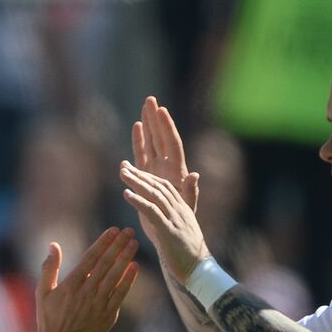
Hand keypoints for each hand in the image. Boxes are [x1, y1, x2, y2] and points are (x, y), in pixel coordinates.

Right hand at [34, 227, 139, 331]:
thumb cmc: (49, 318)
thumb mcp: (43, 292)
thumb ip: (49, 268)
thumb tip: (53, 245)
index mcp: (70, 285)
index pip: (90, 258)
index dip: (103, 243)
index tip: (113, 230)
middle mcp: (86, 292)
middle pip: (106, 264)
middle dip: (118, 246)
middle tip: (129, 231)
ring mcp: (98, 304)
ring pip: (115, 276)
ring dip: (125, 258)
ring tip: (134, 244)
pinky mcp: (107, 315)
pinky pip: (120, 294)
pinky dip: (128, 280)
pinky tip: (134, 267)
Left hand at [120, 161, 209, 283]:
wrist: (199, 270)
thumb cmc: (187, 254)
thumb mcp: (180, 230)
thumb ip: (171, 217)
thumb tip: (163, 211)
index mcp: (183, 209)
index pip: (165, 186)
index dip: (149, 176)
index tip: (133, 170)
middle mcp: (180, 210)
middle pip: (159, 186)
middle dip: (140, 175)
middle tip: (123, 167)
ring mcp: (175, 219)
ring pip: (155, 194)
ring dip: (137, 182)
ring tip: (122, 174)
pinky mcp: (169, 230)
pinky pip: (152, 211)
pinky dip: (139, 200)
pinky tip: (126, 194)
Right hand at [131, 96, 198, 210]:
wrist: (170, 231)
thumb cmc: (182, 221)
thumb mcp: (188, 207)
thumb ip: (191, 191)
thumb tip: (195, 175)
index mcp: (177, 170)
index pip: (172, 143)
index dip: (166, 127)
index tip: (161, 111)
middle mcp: (167, 166)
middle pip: (161, 137)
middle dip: (155, 119)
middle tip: (150, 100)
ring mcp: (156, 169)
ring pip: (151, 142)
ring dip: (148, 126)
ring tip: (144, 107)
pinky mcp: (146, 176)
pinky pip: (141, 155)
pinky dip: (138, 142)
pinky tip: (136, 128)